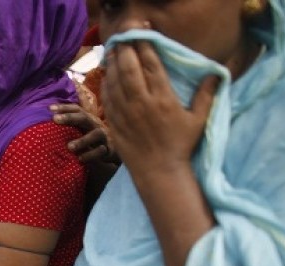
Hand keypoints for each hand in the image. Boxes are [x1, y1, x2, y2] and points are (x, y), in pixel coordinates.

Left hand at [51, 103, 116, 163]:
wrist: (113, 149)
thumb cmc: (91, 138)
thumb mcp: (82, 129)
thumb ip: (70, 125)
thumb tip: (49, 120)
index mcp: (87, 119)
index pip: (76, 110)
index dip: (64, 108)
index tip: (50, 109)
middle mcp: (95, 125)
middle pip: (84, 118)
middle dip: (69, 117)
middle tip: (55, 119)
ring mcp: (103, 136)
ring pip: (95, 135)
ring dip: (82, 140)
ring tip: (69, 147)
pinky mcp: (108, 149)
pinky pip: (101, 151)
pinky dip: (91, 155)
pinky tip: (80, 159)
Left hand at [102, 41, 217, 183]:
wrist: (159, 172)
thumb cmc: (181, 146)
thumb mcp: (198, 120)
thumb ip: (206, 96)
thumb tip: (215, 75)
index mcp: (164, 99)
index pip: (152, 66)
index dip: (146, 48)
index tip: (142, 37)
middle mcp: (142, 104)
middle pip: (130, 69)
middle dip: (126, 51)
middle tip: (124, 40)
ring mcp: (126, 114)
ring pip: (116, 82)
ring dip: (113, 64)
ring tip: (112, 52)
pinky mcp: (115, 124)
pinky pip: (108, 99)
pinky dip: (106, 85)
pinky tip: (107, 75)